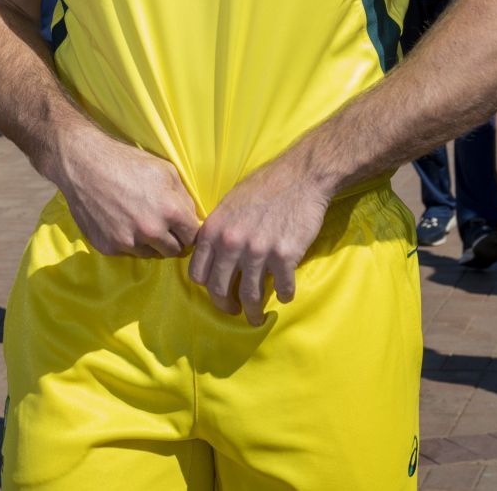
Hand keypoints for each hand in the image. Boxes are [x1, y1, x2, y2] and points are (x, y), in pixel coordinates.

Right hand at [52, 127, 199, 257]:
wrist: (83, 164)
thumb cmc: (126, 162)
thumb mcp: (164, 169)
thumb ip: (184, 197)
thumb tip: (193, 217)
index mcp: (170, 210)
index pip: (193, 236)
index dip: (188, 230)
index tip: (181, 226)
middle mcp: (151, 230)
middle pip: (174, 251)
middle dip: (172, 240)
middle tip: (161, 226)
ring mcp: (128, 241)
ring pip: (151, 254)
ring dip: (150, 243)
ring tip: (138, 221)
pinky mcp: (108, 246)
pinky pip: (127, 252)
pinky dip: (127, 241)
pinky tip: (119, 221)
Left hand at [187, 160, 330, 324]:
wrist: (299, 177)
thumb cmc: (263, 187)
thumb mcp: (228, 205)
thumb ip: (217, 231)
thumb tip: (210, 253)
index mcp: (213, 230)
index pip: (197, 272)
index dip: (205, 287)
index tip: (215, 292)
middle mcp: (231, 243)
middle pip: (220, 289)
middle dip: (226, 306)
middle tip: (234, 311)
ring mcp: (258, 251)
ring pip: (250, 295)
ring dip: (253, 312)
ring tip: (256, 318)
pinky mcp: (285, 256)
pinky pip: (282, 287)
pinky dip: (284, 296)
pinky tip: (285, 296)